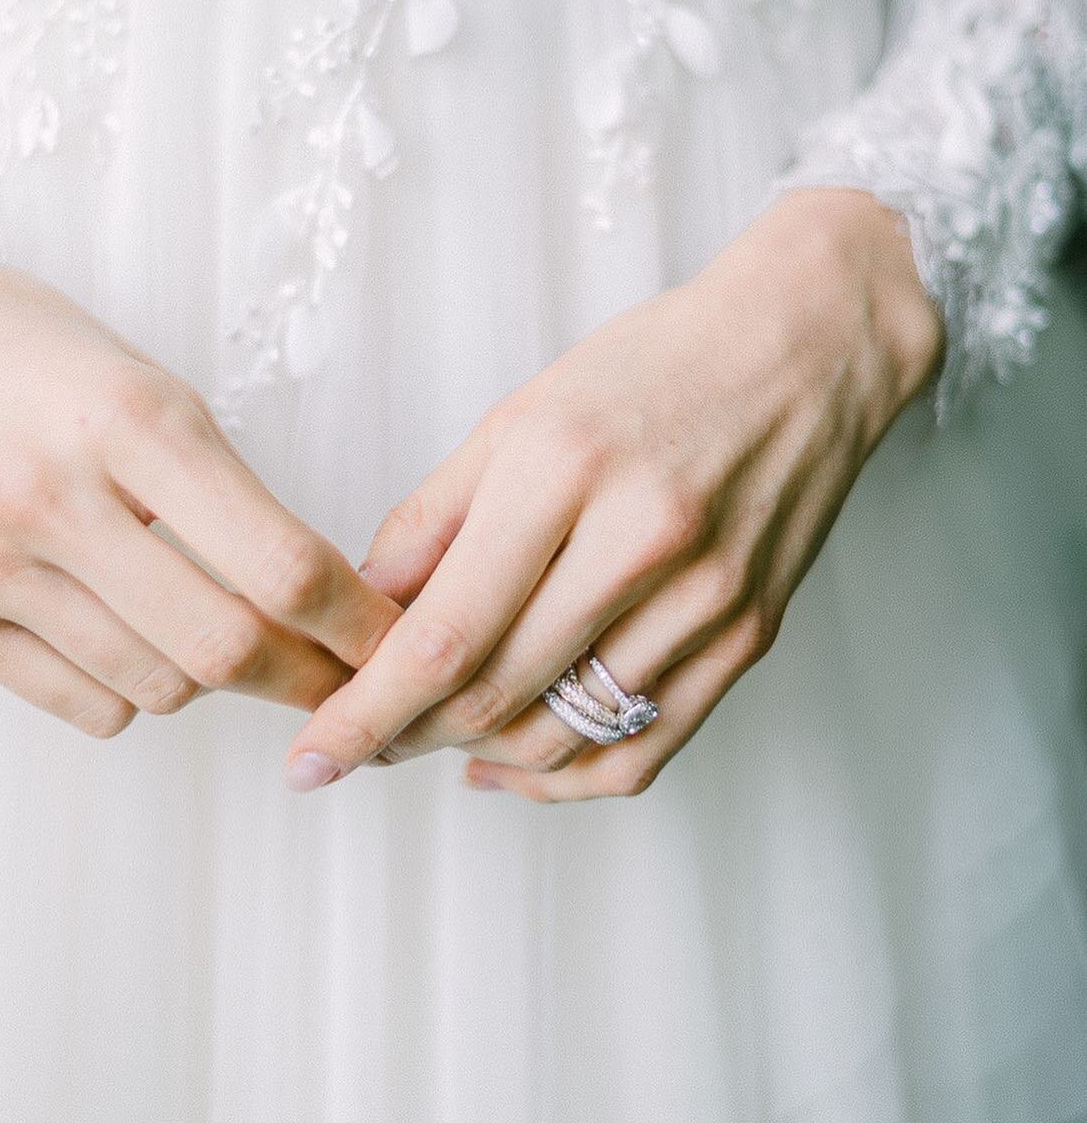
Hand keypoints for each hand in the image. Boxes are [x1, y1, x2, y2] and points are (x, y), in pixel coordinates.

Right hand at [0, 221, 398, 735]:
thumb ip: (221, 490)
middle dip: (305, 678)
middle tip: (338, 680)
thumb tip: (312, 604)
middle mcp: (52, 495)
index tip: (392, 642)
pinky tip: (130, 637)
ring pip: (159, 689)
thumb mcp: (146, 384)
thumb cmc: (30, 350)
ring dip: (211, 678)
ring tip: (210, 629)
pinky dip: (133, 691)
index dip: (357, 622)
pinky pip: (87, 706)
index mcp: (130, 418)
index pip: (281, 562)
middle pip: (225, 648)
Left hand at [282, 189, 942, 797]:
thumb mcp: (524, 411)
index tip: (311, 755)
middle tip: (356, 741)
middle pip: (498, 694)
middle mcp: (642, 541)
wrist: (810, 345)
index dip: (365, 711)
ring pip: (566, 736)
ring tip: (427, 738)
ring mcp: (708, 599)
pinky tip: (511, 763)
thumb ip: (436, 515)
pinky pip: (644, 748)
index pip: (445, 633)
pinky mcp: (749, 637)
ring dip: (477, 756)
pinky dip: (564, 777)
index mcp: (566, 468)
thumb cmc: (657, 365)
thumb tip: (362, 608)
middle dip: (405, 736)